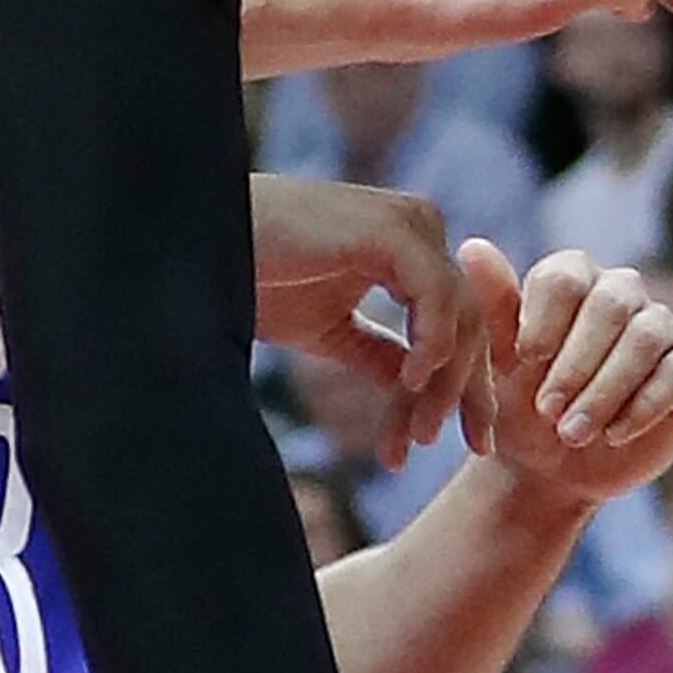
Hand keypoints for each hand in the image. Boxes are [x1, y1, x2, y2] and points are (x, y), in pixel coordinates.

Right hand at [247, 182, 494, 465]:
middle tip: (462, 447)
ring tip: (422, 434)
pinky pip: (437, 294)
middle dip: (468, 391)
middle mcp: (416, 229)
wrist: (201, 250)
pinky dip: (432, 342)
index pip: (456, 322)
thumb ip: (376, 352)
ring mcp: (407, 225)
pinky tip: (413, 382)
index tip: (463, 443)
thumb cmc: (250, 279)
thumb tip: (413, 385)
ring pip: (462, 314)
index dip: (464, 385)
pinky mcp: (390, 230)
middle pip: (471, 320)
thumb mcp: (327, 329)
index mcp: (404, 250)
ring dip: (448, 382)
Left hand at [485, 257, 672, 514]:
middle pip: (610, 304)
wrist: (550, 469)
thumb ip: (494, 305)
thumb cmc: (521, 406)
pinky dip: (642, 407)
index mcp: (573, 280)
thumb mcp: (501, 364)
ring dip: (606, 390)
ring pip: (646, 338)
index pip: (566, 276)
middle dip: (576, 362)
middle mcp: (622, 293)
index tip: (523, 361)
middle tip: (545, 410)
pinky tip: (612, 436)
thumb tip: (472, 246)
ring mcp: (659, 327)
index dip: (545, 318)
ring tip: (572, 432)